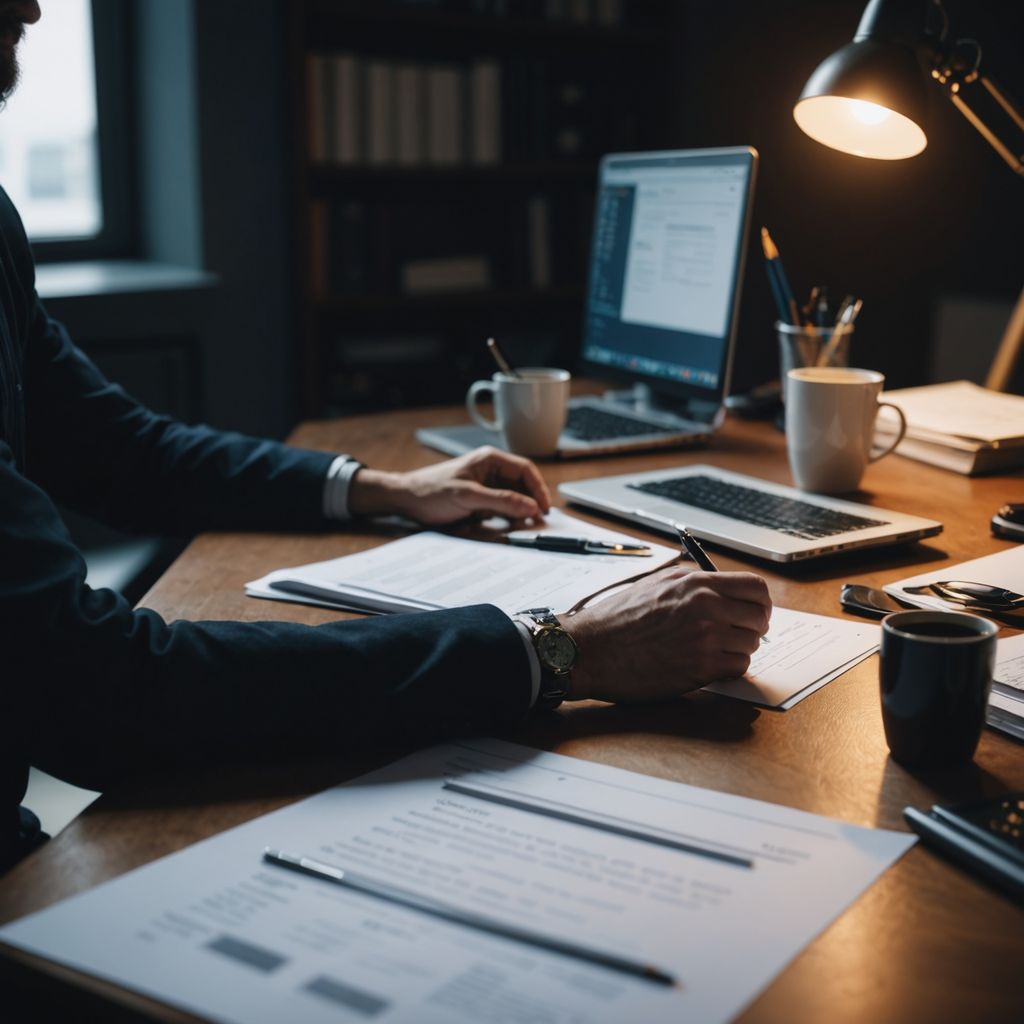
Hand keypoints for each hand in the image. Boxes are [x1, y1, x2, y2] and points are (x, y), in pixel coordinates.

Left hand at [347, 446, 551, 525]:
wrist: (405, 500)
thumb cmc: (431, 491)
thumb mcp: (468, 496)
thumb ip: (501, 500)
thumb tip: (531, 506)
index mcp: (490, 459)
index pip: (526, 470)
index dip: (539, 489)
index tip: (544, 509)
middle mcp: (491, 471)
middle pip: (523, 486)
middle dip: (530, 504)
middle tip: (535, 523)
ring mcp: (486, 486)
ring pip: (514, 499)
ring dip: (519, 513)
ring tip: (520, 527)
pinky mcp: (480, 501)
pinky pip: (501, 509)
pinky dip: (507, 518)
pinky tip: (507, 528)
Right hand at [562, 568, 771, 702]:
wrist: (592, 649)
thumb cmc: (617, 618)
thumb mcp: (657, 584)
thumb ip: (694, 584)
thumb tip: (724, 591)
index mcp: (696, 584)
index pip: (755, 588)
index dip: (761, 602)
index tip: (755, 612)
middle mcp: (705, 608)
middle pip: (759, 618)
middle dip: (752, 628)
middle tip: (737, 635)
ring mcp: (705, 639)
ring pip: (751, 645)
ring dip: (738, 649)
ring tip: (713, 650)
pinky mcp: (700, 669)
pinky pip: (738, 668)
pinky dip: (728, 668)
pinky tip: (707, 665)